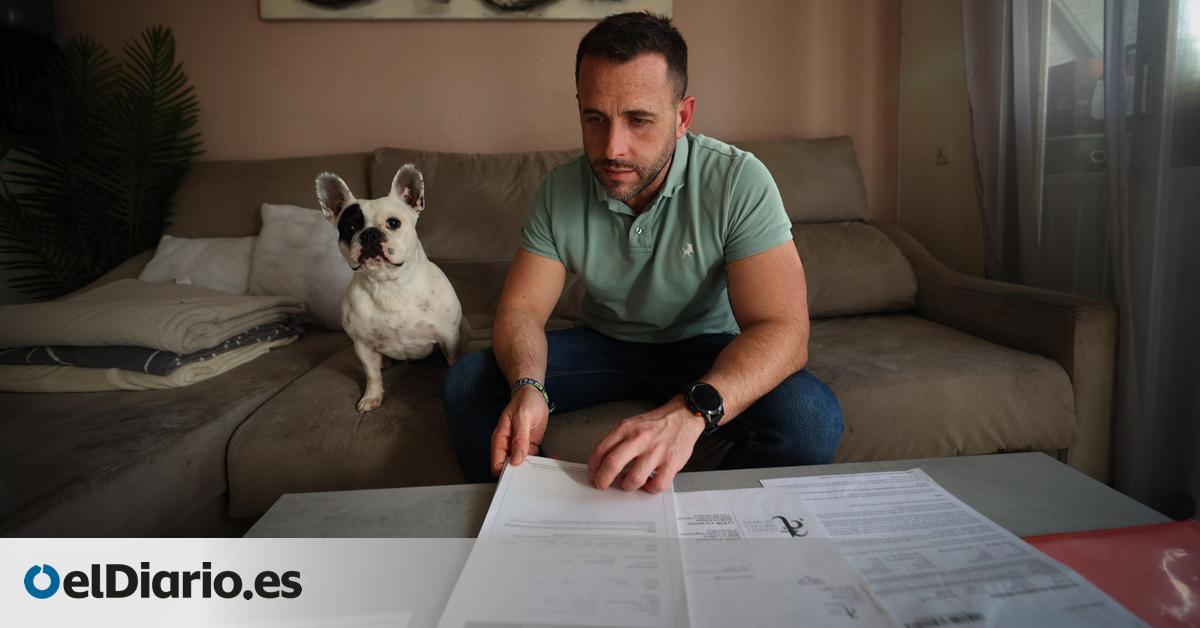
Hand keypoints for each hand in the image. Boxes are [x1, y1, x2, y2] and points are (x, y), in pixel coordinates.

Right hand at [490, 385, 549, 476]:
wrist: (533, 394)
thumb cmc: (524, 402)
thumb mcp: (522, 418)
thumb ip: (520, 439)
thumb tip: (516, 460)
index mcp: (501, 440)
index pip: (497, 463)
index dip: (506, 472)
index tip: (519, 476)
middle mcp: (508, 446)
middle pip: (510, 467)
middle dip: (522, 473)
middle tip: (536, 475)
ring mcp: (519, 447)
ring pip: (523, 465)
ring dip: (534, 468)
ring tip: (547, 468)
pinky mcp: (530, 446)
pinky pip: (534, 459)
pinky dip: (542, 461)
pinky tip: (553, 459)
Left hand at [587, 396, 705, 492]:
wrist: (683, 416)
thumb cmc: (656, 424)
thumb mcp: (632, 424)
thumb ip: (617, 441)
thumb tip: (602, 463)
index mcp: (626, 428)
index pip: (601, 450)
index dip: (593, 467)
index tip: (593, 475)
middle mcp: (640, 439)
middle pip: (613, 464)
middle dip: (603, 480)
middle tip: (602, 485)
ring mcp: (656, 451)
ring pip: (634, 479)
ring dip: (627, 486)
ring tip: (629, 483)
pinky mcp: (672, 462)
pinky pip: (657, 485)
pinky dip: (651, 489)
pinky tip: (650, 483)